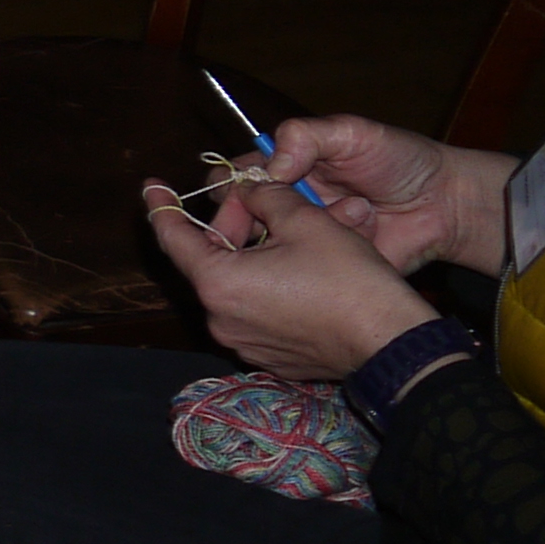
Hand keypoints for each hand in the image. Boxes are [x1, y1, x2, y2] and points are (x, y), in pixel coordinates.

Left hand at [144, 177, 443, 382]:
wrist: (391, 343)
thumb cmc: (348, 279)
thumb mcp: (305, 221)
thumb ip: (265, 197)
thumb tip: (249, 189)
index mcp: (217, 283)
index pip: (174, 238)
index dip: (162, 206)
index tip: (152, 186)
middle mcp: (220, 319)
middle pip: (211, 259)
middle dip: (234, 225)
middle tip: (260, 201)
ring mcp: (244, 343)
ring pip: (237, 285)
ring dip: (255, 254)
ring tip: (290, 231)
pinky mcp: (270, 357)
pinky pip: (256, 312)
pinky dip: (268, 286)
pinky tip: (300, 269)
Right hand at [248, 110, 516, 277]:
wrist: (447, 202)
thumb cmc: (400, 159)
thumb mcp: (351, 133)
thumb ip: (304, 136)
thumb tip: (268, 167)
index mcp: (282, 170)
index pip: (231, 180)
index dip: (230, 188)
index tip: (247, 193)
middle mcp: (286, 207)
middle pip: (242, 220)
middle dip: (264, 216)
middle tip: (290, 213)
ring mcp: (306, 242)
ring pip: (277, 247)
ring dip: (313, 227)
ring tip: (357, 210)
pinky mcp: (328, 270)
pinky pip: (314, 268)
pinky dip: (339, 246)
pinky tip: (367, 229)